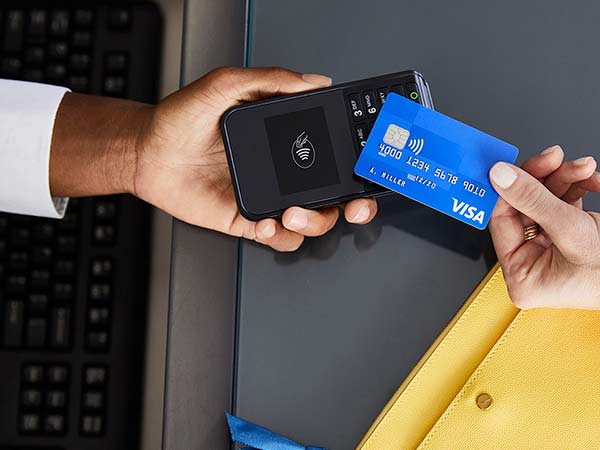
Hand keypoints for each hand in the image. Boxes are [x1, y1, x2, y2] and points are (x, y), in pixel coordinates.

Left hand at [133, 67, 377, 250]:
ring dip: (314, 222)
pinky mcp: (248, 220)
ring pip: (313, 221)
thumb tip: (314, 80)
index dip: (358, 164)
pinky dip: (280, 236)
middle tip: (354, 205)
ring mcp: (269, 198)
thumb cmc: (181, 118)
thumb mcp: (226, 85)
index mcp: (286, 140)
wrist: (145, 152)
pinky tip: (268, 223)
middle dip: (355, 205)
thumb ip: (270, 80)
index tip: (368, 167)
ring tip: (292, 213)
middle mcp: (284, 171)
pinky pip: (278, 238)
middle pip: (336, 195)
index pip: (334, 153)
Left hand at [488, 150, 599, 445]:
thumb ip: (533, 199)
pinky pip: (565, 203)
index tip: (520, 161)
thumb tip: (500, 175)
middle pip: (524, 205)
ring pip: (546, 199)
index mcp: (523, 277)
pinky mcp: (571, 237)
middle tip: (561, 158)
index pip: (501, 220)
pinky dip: (580, 188)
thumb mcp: (574, 230)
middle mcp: (533, 266)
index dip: (512, 188)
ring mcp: (553, 251)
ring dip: (568, 179)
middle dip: (548, 179)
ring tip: (589, 169)